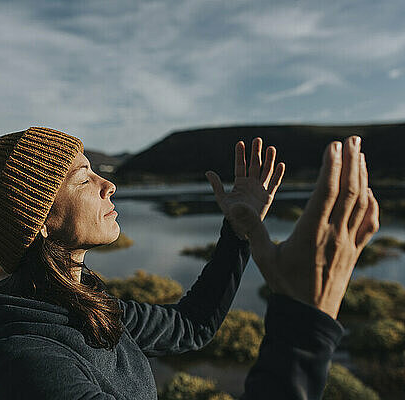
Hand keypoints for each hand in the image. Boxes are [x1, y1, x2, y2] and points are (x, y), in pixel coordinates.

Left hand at [206, 138, 284, 238]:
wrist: (242, 226)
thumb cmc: (231, 213)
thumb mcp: (221, 198)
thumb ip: (216, 185)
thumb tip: (208, 172)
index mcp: (240, 183)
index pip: (241, 166)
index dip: (241, 155)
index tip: (240, 143)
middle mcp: (251, 184)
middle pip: (255, 165)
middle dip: (256, 152)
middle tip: (257, 139)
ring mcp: (260, 189)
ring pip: (266, 171)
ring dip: (268, 160)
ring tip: (271, 148)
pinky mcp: (268, 196)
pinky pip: (274, 183)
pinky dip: (278, 174)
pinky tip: (280, 164)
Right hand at [229, 136, 379, 318]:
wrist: (309, 314)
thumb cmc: (284, 284)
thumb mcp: (263, 257)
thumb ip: (252, 229)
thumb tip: (234, 208)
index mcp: (311, 233)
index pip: (326, 192)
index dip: (332, 166)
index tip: (333, 145)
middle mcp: (334, 234)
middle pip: (348, 191)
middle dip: (351, 161)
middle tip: (352, 138)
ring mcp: (348, 242)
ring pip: (361, 203)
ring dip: (362, 176)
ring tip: (360, 154)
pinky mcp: (354, 251)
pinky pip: (369, 223)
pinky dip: (371, 203)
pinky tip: (369, 191)